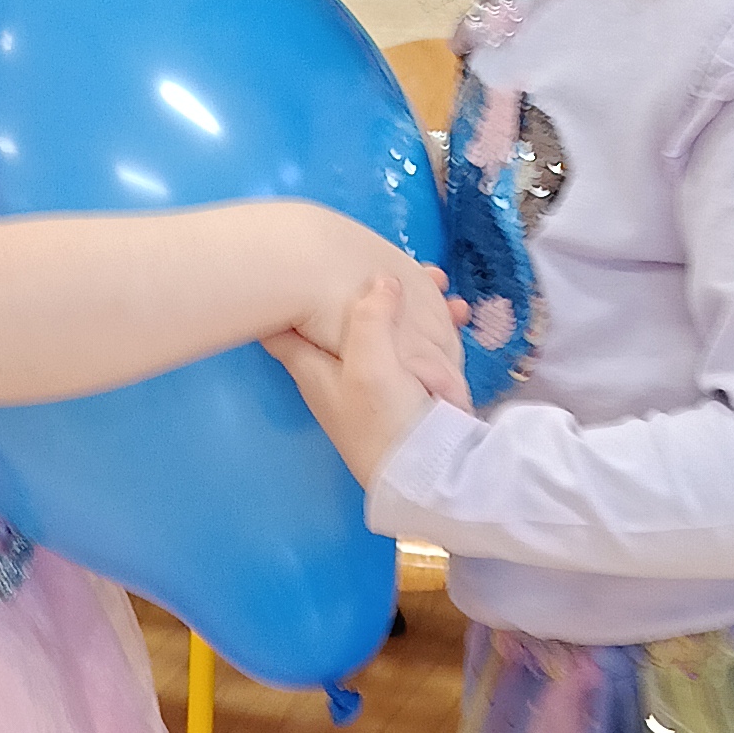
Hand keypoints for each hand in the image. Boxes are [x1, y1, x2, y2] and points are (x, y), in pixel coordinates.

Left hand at [268, 274, 451, 487]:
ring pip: (381, 326)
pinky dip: (430, 327)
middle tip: (383, 256)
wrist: (426, 476)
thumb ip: (371, 316)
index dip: (277, 294)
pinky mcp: (403, 390)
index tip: (278, 261)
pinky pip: (412, 346)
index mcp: (313, 365)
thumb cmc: (385, 421)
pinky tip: (456, 315)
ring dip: (405, 302)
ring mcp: (370, 380)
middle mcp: (335, 371)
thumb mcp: (372, 363)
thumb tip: (381, 280)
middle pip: (335, 316)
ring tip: (438, 280)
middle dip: (359, 285)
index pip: (278, 326)